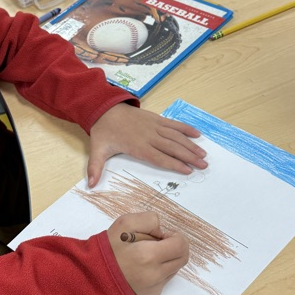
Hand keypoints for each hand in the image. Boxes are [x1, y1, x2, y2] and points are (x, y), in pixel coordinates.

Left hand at [88, 103, 206, 186]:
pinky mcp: (156, 119)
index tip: (187, 170)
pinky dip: (186, 129)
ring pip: (176, 136)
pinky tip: (197, 134)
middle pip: (172, 148)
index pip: (159, 157)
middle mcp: (149, 136)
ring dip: (191, 145)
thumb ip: (95, 168)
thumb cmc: (104, 132)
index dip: (174, 164)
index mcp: (137, 146)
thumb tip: (90, 185)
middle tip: (203, 165)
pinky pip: (173, 124)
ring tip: (203, 154)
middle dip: (189, 157)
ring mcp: (154, 126)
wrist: (104, 109)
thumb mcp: (97, 150)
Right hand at [107, 213, 188, 294]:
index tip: (161, 236)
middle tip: (158, 243)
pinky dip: (160, 270)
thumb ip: (150, 220)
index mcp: (148, 256)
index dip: (174, 236)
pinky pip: (166, 279)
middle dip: (175, 247)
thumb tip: (163, 233)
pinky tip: (143, 267)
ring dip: (167, 259)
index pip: (181, 245)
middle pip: (183, 258)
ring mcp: (154, 287)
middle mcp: (154, 275)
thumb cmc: (109, 247)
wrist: (94, 274)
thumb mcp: (125, 222)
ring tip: (147, 256)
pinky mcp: (152, 294)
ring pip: (175, 268)